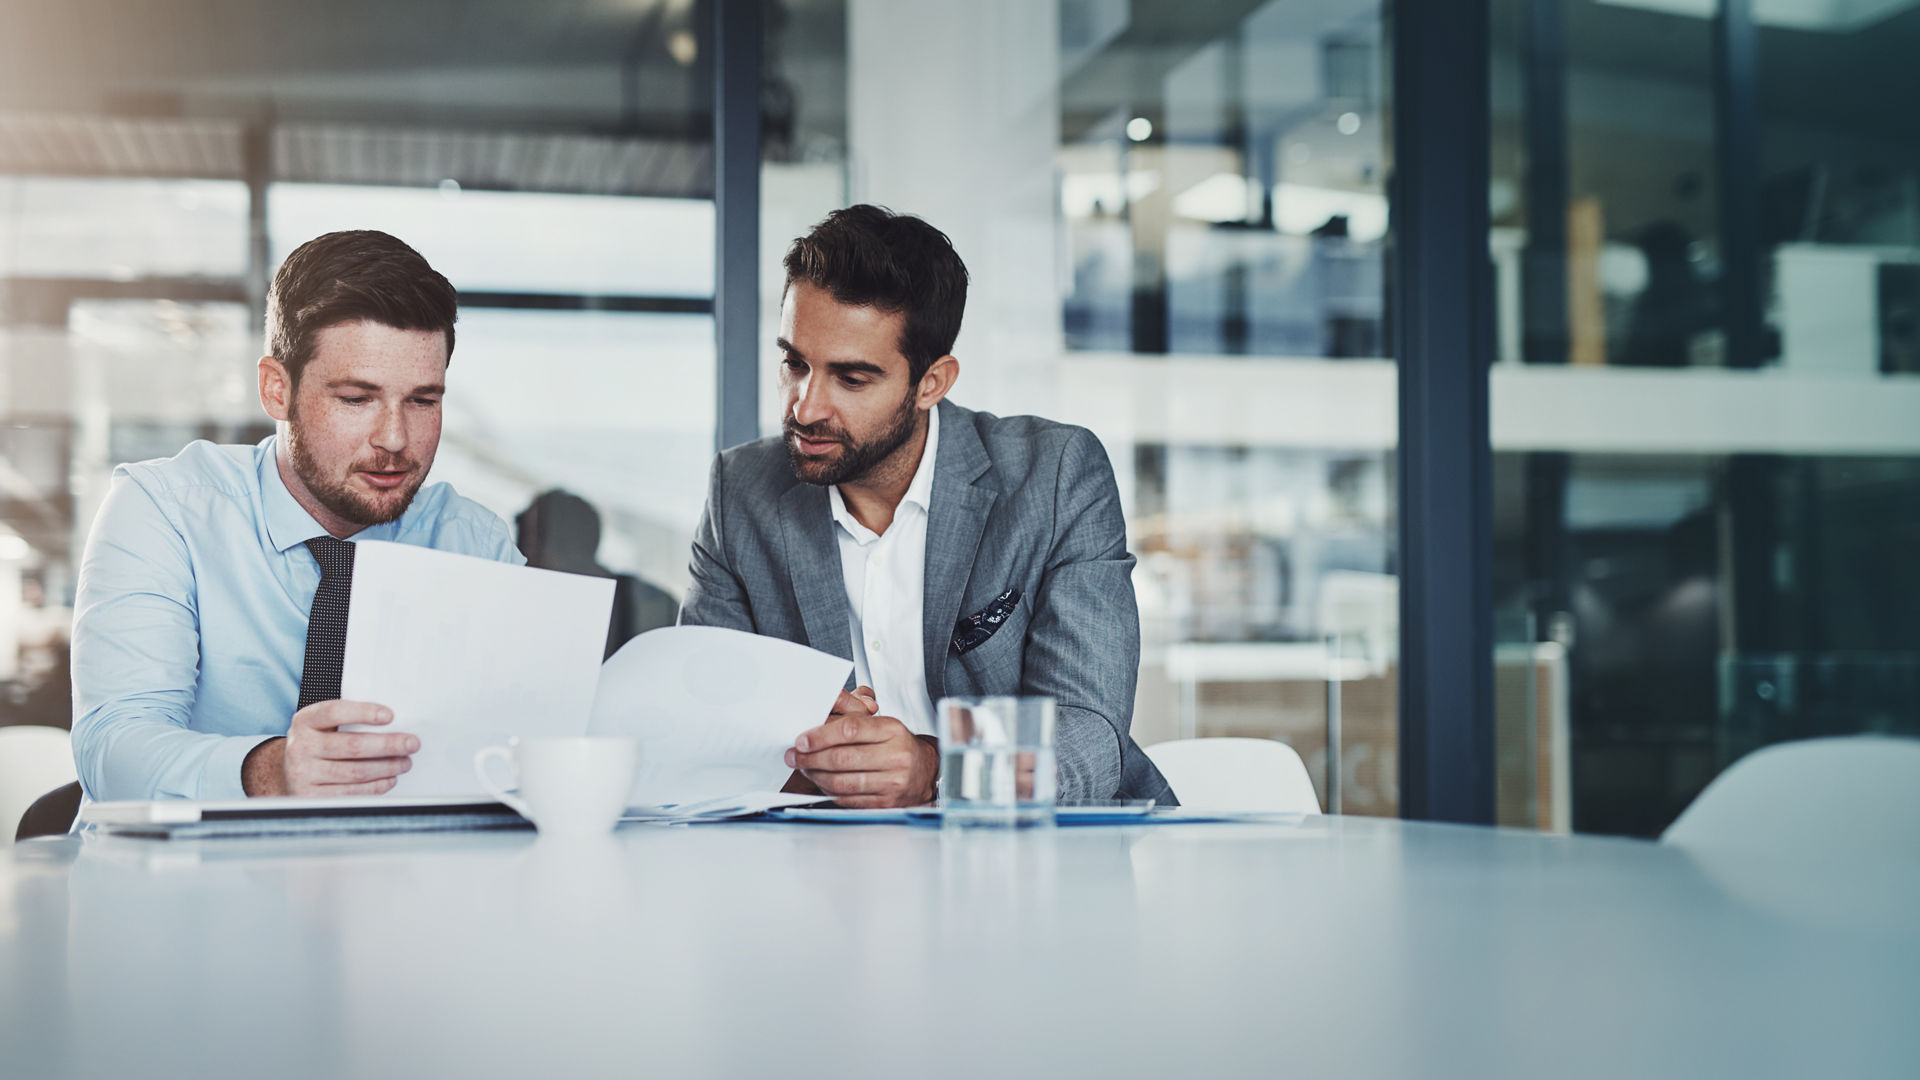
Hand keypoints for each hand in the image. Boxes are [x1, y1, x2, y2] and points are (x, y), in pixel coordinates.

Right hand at [242, 700, 417, 796]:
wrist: (287, 772)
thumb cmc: (318, 742)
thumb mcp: (323, 725)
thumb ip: (349, 720)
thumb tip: (393, 722)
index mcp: (305, 721)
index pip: (335, 712)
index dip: (364, 712)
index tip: (390, 715)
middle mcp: (300, 746)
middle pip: (352, 745)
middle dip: (389, 745)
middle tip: (412, 743)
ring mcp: (303, 773)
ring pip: (356, 771)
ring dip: (388, 767)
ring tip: (405, 762)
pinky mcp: (310, 797)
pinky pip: (351, 792)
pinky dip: (375, 786)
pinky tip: (389, 779)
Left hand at [787, 704, 939, 808]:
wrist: (925, 771)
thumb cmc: (897, 745)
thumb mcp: (881, 725)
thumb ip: (852, 721)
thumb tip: (816, 724)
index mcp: (893, 730)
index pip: (850, 730)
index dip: (820, 735)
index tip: (802, 740)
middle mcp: (896, 756)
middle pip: (842, 758)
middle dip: (811, 758)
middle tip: (795, 756)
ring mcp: (892, 782)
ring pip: (842, 781)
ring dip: (816, 776)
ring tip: (805, 769)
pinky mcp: (886, 803)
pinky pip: (848, 799)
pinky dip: (829, 791)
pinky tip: (821, 783)